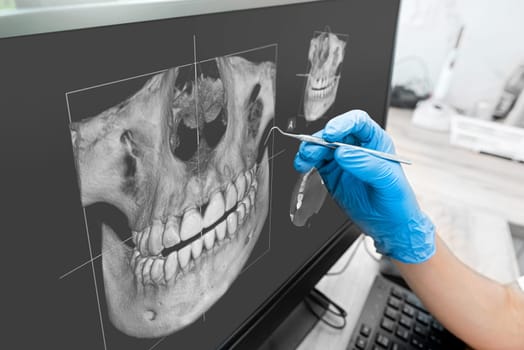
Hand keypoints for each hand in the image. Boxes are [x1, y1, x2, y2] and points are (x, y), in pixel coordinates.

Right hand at [294, 110, 434, 262]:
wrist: (389, 226)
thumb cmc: (397, 201)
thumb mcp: (388, 181)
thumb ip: (367, 165)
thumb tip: (343, 153)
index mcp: (376, 142)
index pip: (358, 122)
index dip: (343, 123)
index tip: (331, 133)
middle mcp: (357, 148)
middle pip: (334, 132)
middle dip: (321, 138)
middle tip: (313, 150)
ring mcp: (342, 160)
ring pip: (322, 146)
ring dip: (310, 149)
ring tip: (304, 159)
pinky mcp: (331, 173)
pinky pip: (316, 161)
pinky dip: (306, 161)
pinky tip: (302, 165)